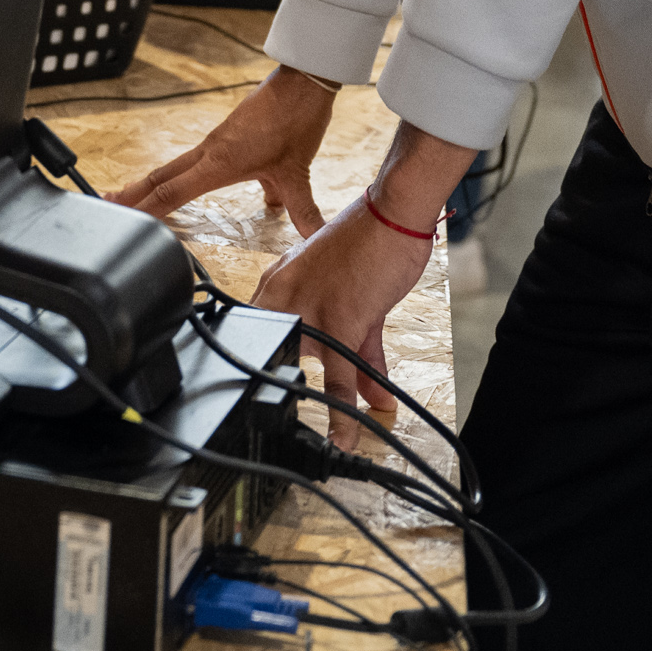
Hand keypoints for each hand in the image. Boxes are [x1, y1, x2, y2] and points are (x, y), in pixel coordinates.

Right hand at [110, 66, 341, 241]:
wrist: (303, 82)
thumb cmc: (295, 120)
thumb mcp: (298, 171)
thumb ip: (303, 209)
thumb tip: (316, 237)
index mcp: (219, 162)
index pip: (173, 191)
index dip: (148, 209)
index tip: (127, 220)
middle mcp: (210, 151)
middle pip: (162, 176)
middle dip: (134, 194)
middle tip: (108, 206)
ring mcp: (216, 142)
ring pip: (175, 167)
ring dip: (151, 182)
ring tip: (131, 195)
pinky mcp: (226, 136)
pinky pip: (193, 160)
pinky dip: (177, 174)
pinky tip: (182, 181)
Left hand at [247, 191, 432, 449]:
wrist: (392, 213)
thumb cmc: (371, 244)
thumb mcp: (354, 296)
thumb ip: (359, 347)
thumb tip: (370, 392)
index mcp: (277, 283)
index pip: (259, 330)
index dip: (267, 363)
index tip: (267, 391)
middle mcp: (283, 295)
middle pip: (284, 351)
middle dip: (299, 379)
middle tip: (303, 408)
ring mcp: (308, 308)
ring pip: (311, 365)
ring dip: (324, 403)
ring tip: (332, 437)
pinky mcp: (339, 319)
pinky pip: (337, 374)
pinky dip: (343, 411)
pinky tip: (345, 437)